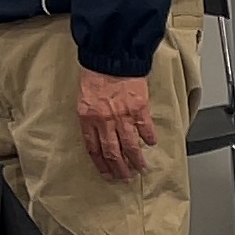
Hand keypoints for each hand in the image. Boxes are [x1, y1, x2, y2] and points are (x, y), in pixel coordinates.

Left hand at [75, 62, 156, 182]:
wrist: (111, 56)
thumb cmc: (95, 73)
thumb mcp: (83, 97)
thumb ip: (90, 117)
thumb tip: (98, 132)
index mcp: (88, 118)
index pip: (94, 149)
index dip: (101, 164)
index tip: (106, 173)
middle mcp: (104, 121)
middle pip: (112, 152)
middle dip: (119, 168)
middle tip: (125, 177)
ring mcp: (122, 116)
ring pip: (129, 146)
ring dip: (135, 159)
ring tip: (140, 168)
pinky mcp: (139, 108)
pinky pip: (145, 128)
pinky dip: (149, 138)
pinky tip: (151, 143)